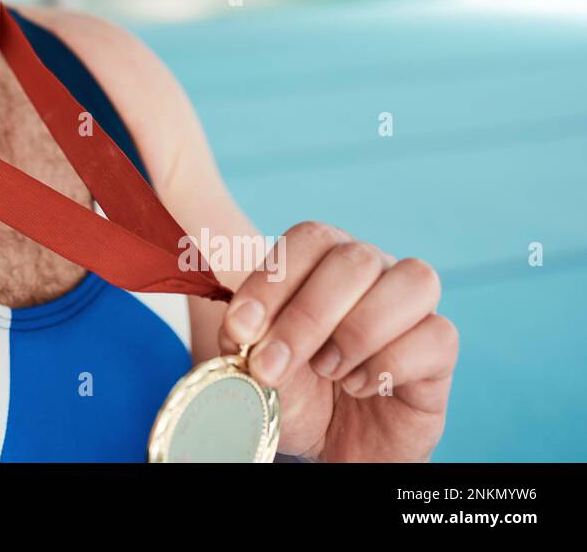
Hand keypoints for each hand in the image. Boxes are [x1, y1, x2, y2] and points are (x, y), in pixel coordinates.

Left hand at [218, 221, 457, 461]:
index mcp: (325, 258)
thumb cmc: (295, 389)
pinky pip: (437, 335)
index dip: (273, 280)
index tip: (241, 330)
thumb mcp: (255, 362)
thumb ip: (246, 338)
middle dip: (306, 316)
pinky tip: (359, 387)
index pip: (309, 239)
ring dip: (357, 331)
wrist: (330, 442)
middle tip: (273, 365)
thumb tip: (245, 328)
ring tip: (326, 370)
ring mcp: (412, 308)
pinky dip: (390, 364)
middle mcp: (374, 271)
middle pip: (354, 259)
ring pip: (412, 281)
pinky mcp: (439, 352)